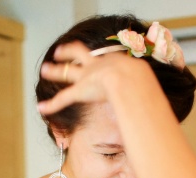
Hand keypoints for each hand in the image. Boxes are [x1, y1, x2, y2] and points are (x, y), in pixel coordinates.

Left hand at [37, 41, 152, 116]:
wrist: (130, 79)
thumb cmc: (141, 81)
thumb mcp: (143, 81)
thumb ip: (145, 92)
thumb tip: (155, 104)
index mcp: (111, 62)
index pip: (99, 58)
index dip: (92, 57)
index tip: (87, 56)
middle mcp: (96, 66)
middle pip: (78, 55)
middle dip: (67, 53)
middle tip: (58, 52)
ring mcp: (86, 77)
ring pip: (66, 72)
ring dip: (54, 71)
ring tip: (44, 69)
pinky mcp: (80, 91)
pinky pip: (62, 98)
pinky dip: (51, 105)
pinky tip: (40, 108)